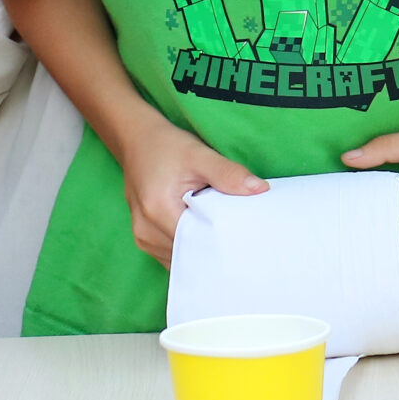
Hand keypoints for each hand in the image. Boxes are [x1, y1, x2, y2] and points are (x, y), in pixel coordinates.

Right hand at [113, 121, 264, 265]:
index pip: (198, 242)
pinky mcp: (144, 239)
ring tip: (222, 236)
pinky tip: (204, 234)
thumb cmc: (166, 146)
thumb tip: (261, 190)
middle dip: (214, 248)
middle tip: (241, 241)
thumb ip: (228, 174)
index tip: (245, 239)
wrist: (137, 141)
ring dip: (201, 249)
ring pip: (182, 258)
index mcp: (157, 211)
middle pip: (190, 253)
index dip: (222, 242)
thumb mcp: (199, 154)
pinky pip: (173, 254)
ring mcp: (143, 238)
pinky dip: (190, 247)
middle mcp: (146, 231)